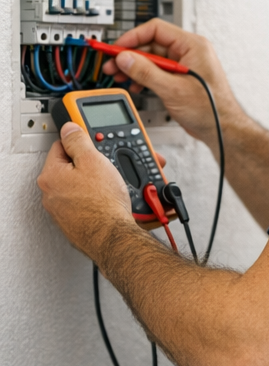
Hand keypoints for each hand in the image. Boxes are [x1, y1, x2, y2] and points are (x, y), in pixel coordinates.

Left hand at [38, 123, 135, 255]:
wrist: (113, 237)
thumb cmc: (103, 205)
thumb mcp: (94, 161)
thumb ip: (79, 141)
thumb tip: (69, 129)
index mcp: (50, 175)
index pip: (62, 146)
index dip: (83, 141)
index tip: (93, 141)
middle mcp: (52, 193)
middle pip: (75, 166)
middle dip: (97, 163)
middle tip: (113, 164)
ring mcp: (64, 209)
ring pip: (85, 185)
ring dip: (103, 181)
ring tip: (120, 184)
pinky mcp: (77, 220)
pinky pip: (90, 201)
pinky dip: (103, 198)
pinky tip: (116, 199)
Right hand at [103, 19, 243, 147]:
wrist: (221, 129)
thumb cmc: (210, 109)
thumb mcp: (173, 89)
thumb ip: (146, 72)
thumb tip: (125, 58)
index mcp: (193, 46)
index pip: (156, 30)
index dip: (133, 37)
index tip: (116, 48)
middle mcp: (189, 52)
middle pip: (151, 44)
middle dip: (129, 55)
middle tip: (112, 65)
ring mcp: (184, 65)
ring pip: (151, 59)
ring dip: (133, 67)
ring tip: (119, 76)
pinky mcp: (179, 78)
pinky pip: (156, 71)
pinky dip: (143, 76)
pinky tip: (134, 85)